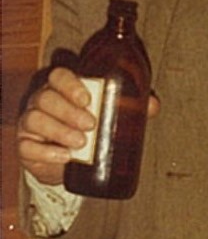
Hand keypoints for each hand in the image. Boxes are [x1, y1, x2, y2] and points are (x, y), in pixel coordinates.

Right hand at [17, 66, 158, 185]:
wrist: (67, 161)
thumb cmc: (88, 128)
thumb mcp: (108, 116)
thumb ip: (129, 107)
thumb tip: (152, 104)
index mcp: (62, 88)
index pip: (59, 76)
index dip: (70, 84)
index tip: (88, 98)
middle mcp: (42, 101)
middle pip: (47, 97)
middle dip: (69, 111)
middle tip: (91, 125)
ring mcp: (30, 122)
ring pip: (35, 119)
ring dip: (59, 130)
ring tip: (81, 144)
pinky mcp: (25, 146)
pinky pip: (27, 146)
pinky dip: (45, 151)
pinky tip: (64, 157)